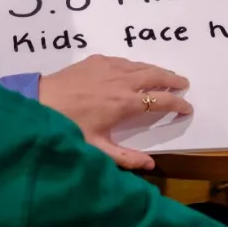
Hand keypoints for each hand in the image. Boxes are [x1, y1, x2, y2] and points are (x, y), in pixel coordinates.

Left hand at [39, 55, 191, 170]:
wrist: (40, 101)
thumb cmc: (68, 127)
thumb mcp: (97, 148)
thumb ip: (125, 157)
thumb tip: (151, 165)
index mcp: (126, 103)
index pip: (161, 101)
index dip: (178, 104)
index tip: (187, 108)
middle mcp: (122, 81)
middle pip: (156, 76)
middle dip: (173, 80)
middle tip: (183, 84)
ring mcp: (109, 67)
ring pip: (141, 66)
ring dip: (156, 71)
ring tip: (165, 76)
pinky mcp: (96, 60)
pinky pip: (124, 60)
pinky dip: (136, 65)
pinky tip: (135, 70)